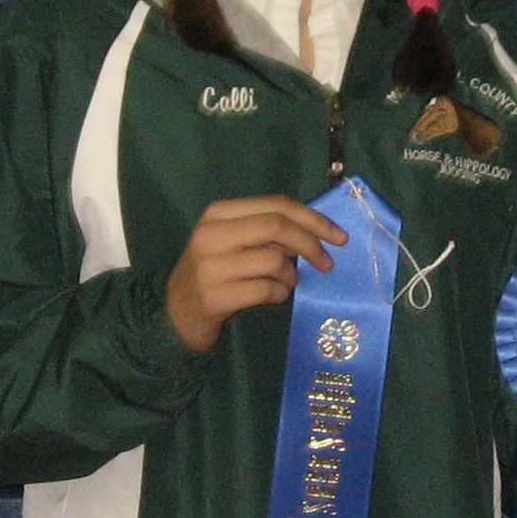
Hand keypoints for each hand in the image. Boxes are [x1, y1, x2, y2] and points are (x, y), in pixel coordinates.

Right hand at [165, 195, 347, 353]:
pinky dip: (280, 294)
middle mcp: (211, 235)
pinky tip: (275, 296)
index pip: (276, 205)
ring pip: (274, 261)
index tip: (338, 236)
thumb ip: (266, 230)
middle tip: (327, 263)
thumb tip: (318, 231)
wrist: (177, 312)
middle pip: (276, 227)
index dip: (313, 218)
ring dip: (292, 275)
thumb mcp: (232, 240)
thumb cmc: (214, 271)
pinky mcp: (214, 297)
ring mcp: (210, 267)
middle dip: (311, 244)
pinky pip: (266, 290)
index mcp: (218, 213)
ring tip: (288, 283)